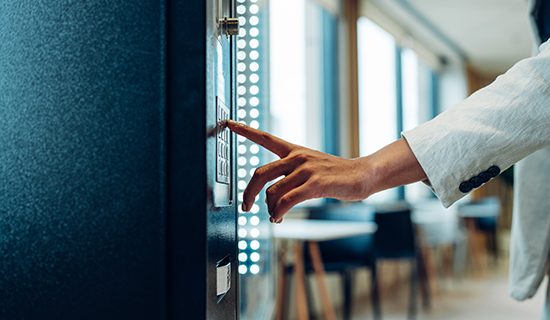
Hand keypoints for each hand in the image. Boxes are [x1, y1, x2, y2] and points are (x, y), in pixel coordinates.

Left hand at [226, 120, 373, 222]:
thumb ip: (289, 178)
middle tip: (246, 206)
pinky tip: (279, 218)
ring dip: (270, 209)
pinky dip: (279, 213)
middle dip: (249, 193)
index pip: (265, 138)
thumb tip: (270, 199)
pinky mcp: (315, 183)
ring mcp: (306, 170)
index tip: (228, 123)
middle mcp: (297, 157)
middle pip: (260, 173)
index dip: (245, 130)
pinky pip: (287, 201)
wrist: (361, 175)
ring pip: (272, 192)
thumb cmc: (334, 175)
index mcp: (294, 150)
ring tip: (275, 217)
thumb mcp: (310, 168)